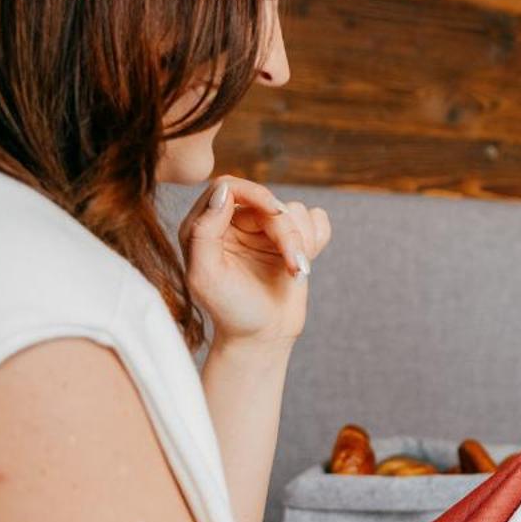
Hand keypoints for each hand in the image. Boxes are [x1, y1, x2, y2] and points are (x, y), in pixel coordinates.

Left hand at [179, 177, 330, 347]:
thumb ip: (203, 230)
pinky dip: (317, 238)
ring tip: (296, 270)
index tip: (275, 214)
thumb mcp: (205, 275)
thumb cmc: (231, 309)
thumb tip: (225, 191)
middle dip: (287, 232)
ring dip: (302, 241)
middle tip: (293, 264)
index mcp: (205, 227)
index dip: (255, 193)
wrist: (264, 335)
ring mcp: (265, 231)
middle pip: (270, 201)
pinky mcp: (292, 239)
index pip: (229, 186)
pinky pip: (316, 218)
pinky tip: (304, 262)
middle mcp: (235, 223)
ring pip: (296, 211)